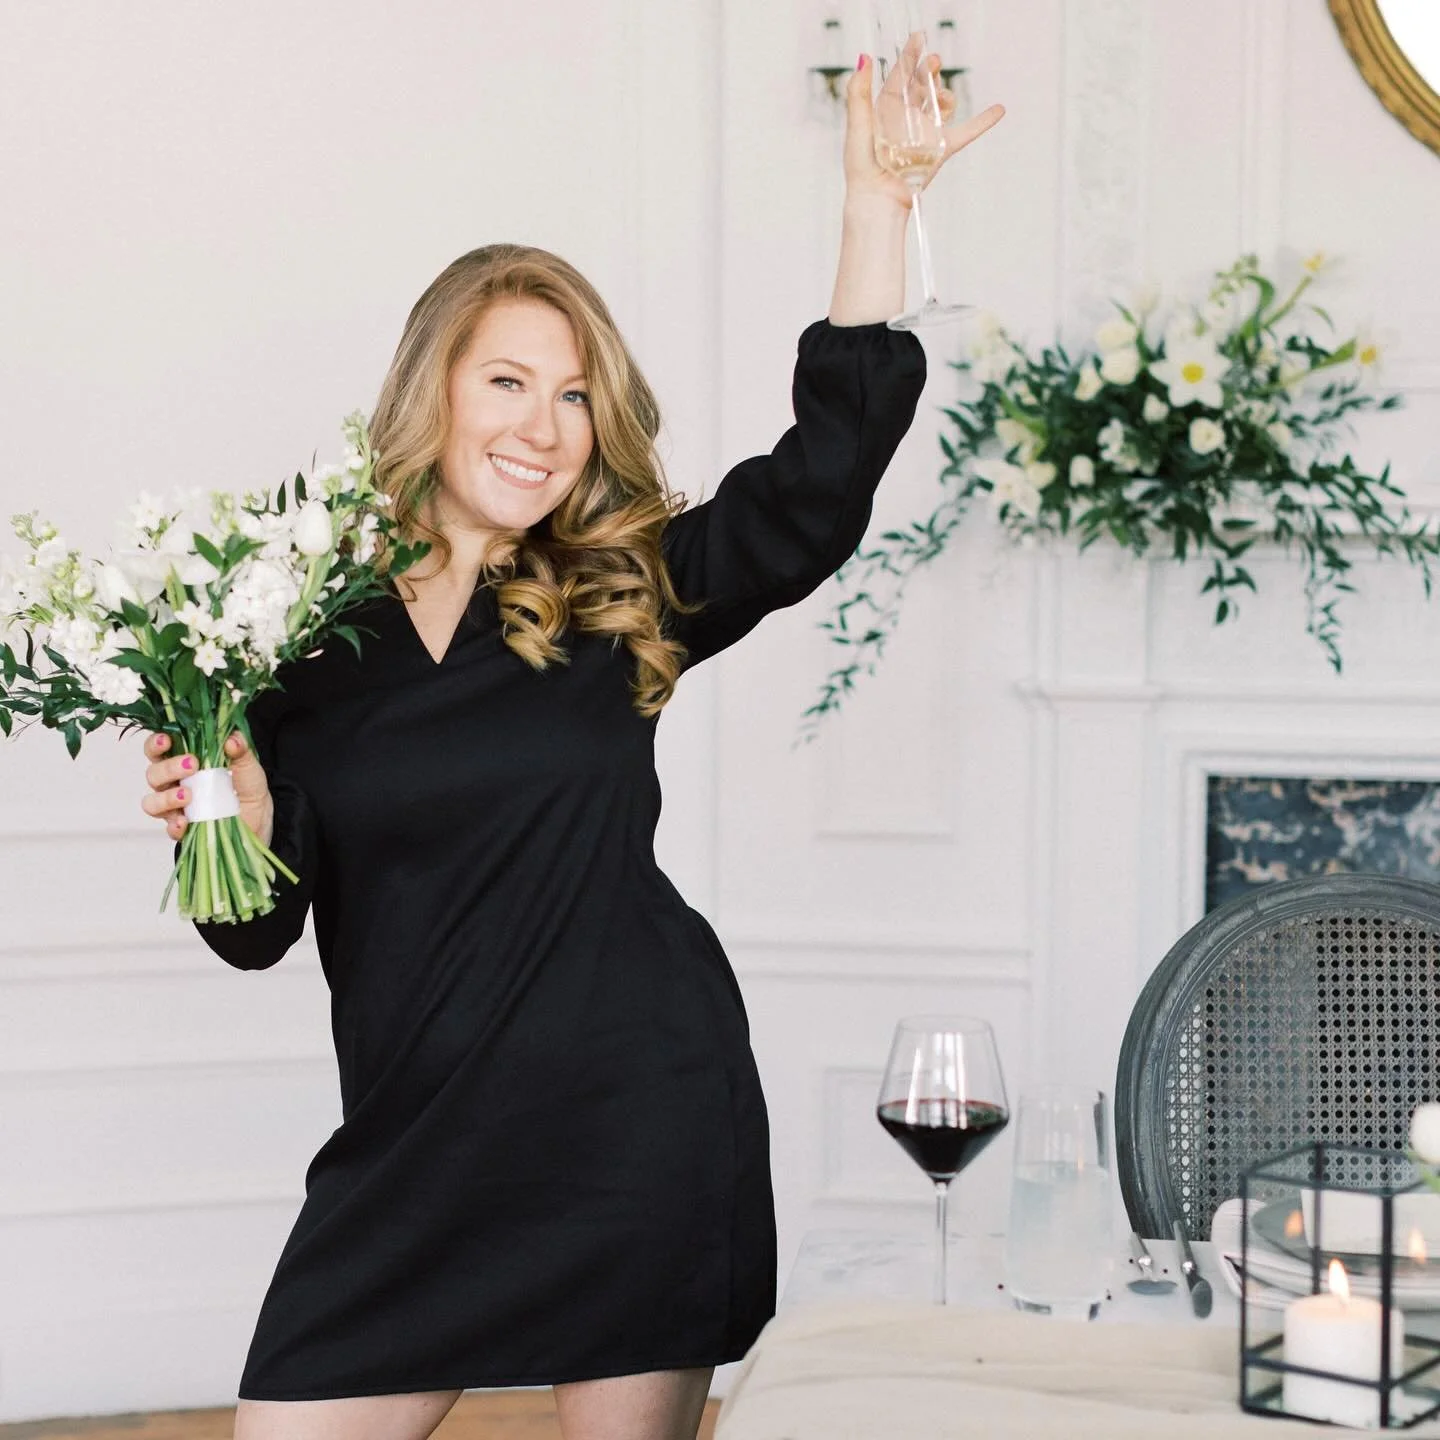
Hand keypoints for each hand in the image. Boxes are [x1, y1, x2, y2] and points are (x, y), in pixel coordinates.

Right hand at [142, 729, 274, 848]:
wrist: (259, 821)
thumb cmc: (247, 790)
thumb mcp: (249, 767)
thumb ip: (241, 751)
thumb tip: (232, 739)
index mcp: (184, 763)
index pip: (159, 750)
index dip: (156, 744)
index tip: (166, 739)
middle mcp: (174, 784)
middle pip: (153, 774)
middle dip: (168, 768)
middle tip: (192, 764)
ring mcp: (176, 809)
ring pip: (152, 802)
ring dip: (166, 797)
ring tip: (187, 795)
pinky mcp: (184, 830)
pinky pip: (171, 829)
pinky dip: (175, 825)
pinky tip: (186, 821)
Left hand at [843, 35, 1004, 212]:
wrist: (877, 199)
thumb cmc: (861, 166)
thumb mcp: (857, 125)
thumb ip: (858, 93)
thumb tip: (865, 57)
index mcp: (887, 110)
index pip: (901, 76)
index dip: (910, 56)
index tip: (919, 37)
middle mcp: (908, 118)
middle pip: (924, 86)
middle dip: (930, 71)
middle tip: (934, 63)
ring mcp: (926, 133)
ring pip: (943, 104)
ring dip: (946, 95)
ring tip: (943, 98)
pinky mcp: (940, 150)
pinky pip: (966, 132)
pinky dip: (983, 122)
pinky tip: (999, 109)